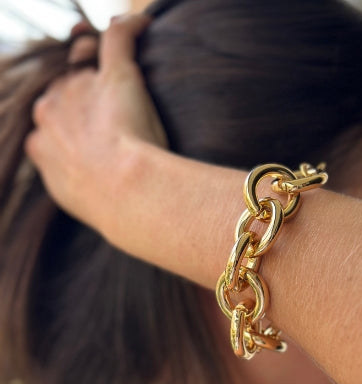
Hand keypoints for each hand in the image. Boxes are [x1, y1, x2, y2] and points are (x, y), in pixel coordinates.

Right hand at [25, 14, 166, 232]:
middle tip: (111, 110)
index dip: (72, 119)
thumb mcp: (74, 196)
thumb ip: (67, 179)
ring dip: (99, 62)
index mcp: (40, 142)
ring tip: (123, 76)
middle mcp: (52, 110)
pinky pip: (118, 38)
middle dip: (81, 89)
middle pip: (65, 87)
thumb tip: (82, 182)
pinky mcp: (114, 75)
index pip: (53, 118)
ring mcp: (81, 89)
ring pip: (86, 63)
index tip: (91, 130)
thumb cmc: (105, 204)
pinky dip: (131, 28)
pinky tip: (144, 24)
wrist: (122, 192)